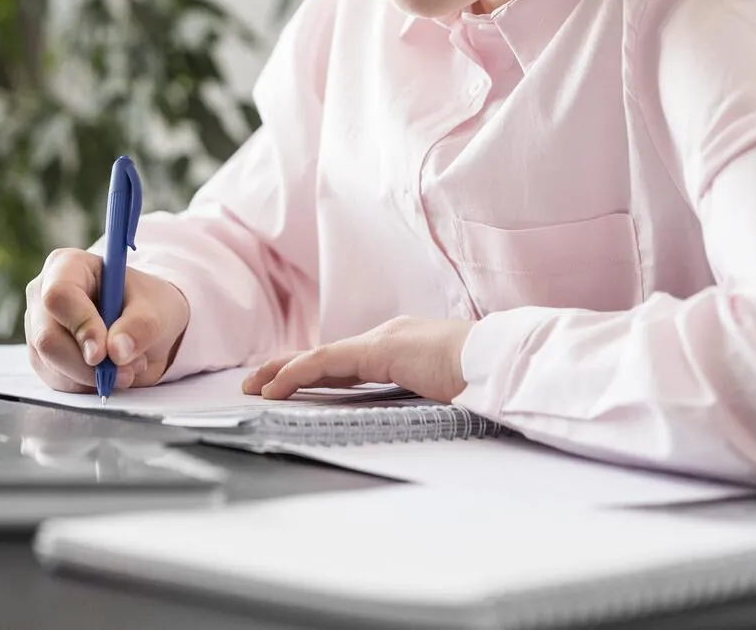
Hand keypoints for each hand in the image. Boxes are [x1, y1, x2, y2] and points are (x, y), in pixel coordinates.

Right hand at [23, 247, 189, 392]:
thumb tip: (116, 351)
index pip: (59, 295)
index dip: (80, 325)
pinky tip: (111, 374)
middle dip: (87, 364)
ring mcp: (38, 328)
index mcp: (67, 266)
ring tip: (128, 368)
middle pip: (47, 337)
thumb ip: (139, 326)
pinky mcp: (42, 358)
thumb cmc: (146, 305)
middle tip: (125, 371)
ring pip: (50, 364)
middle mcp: (43, 295)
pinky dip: (87, 386)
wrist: (145, 326)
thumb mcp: (156, 308)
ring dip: (92, 377)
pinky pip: (57, 381)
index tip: (104, 352)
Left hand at [243, 316, 472, 403]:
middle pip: (326, 356)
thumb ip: (420, 398)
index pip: (347, 362)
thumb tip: (414, 417)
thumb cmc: (483, 380)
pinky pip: (325, 361)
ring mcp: (381, 340)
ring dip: (282, 370)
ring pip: (318, 356)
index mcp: (401, 348)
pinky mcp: (376, 349)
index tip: (291, 386)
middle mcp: (387, 338)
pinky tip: (275, 386)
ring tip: (255, 385)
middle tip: (258, 383)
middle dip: (289, 369)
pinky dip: (296, 373)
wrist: (500, 362)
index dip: (315, 373)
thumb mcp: (444, 393)